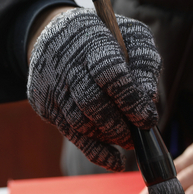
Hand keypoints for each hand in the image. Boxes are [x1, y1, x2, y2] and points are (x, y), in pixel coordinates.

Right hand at [27, 8, 161, 171]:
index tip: (148, 120)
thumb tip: (149, 98)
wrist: (54, 32)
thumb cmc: (106, 37)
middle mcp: (65, 65)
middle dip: (120, 126)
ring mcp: (50, 86)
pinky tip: (115, 161)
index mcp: (91, 42)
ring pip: (80, 123)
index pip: (110, 75)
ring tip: (127, 138)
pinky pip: (71, 135)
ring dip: (108, 137)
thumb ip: (145, 64)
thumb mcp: (133, 37)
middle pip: (92, 104)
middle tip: (138, 135)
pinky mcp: (43, 104)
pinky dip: (95, 151)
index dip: (131, 101)